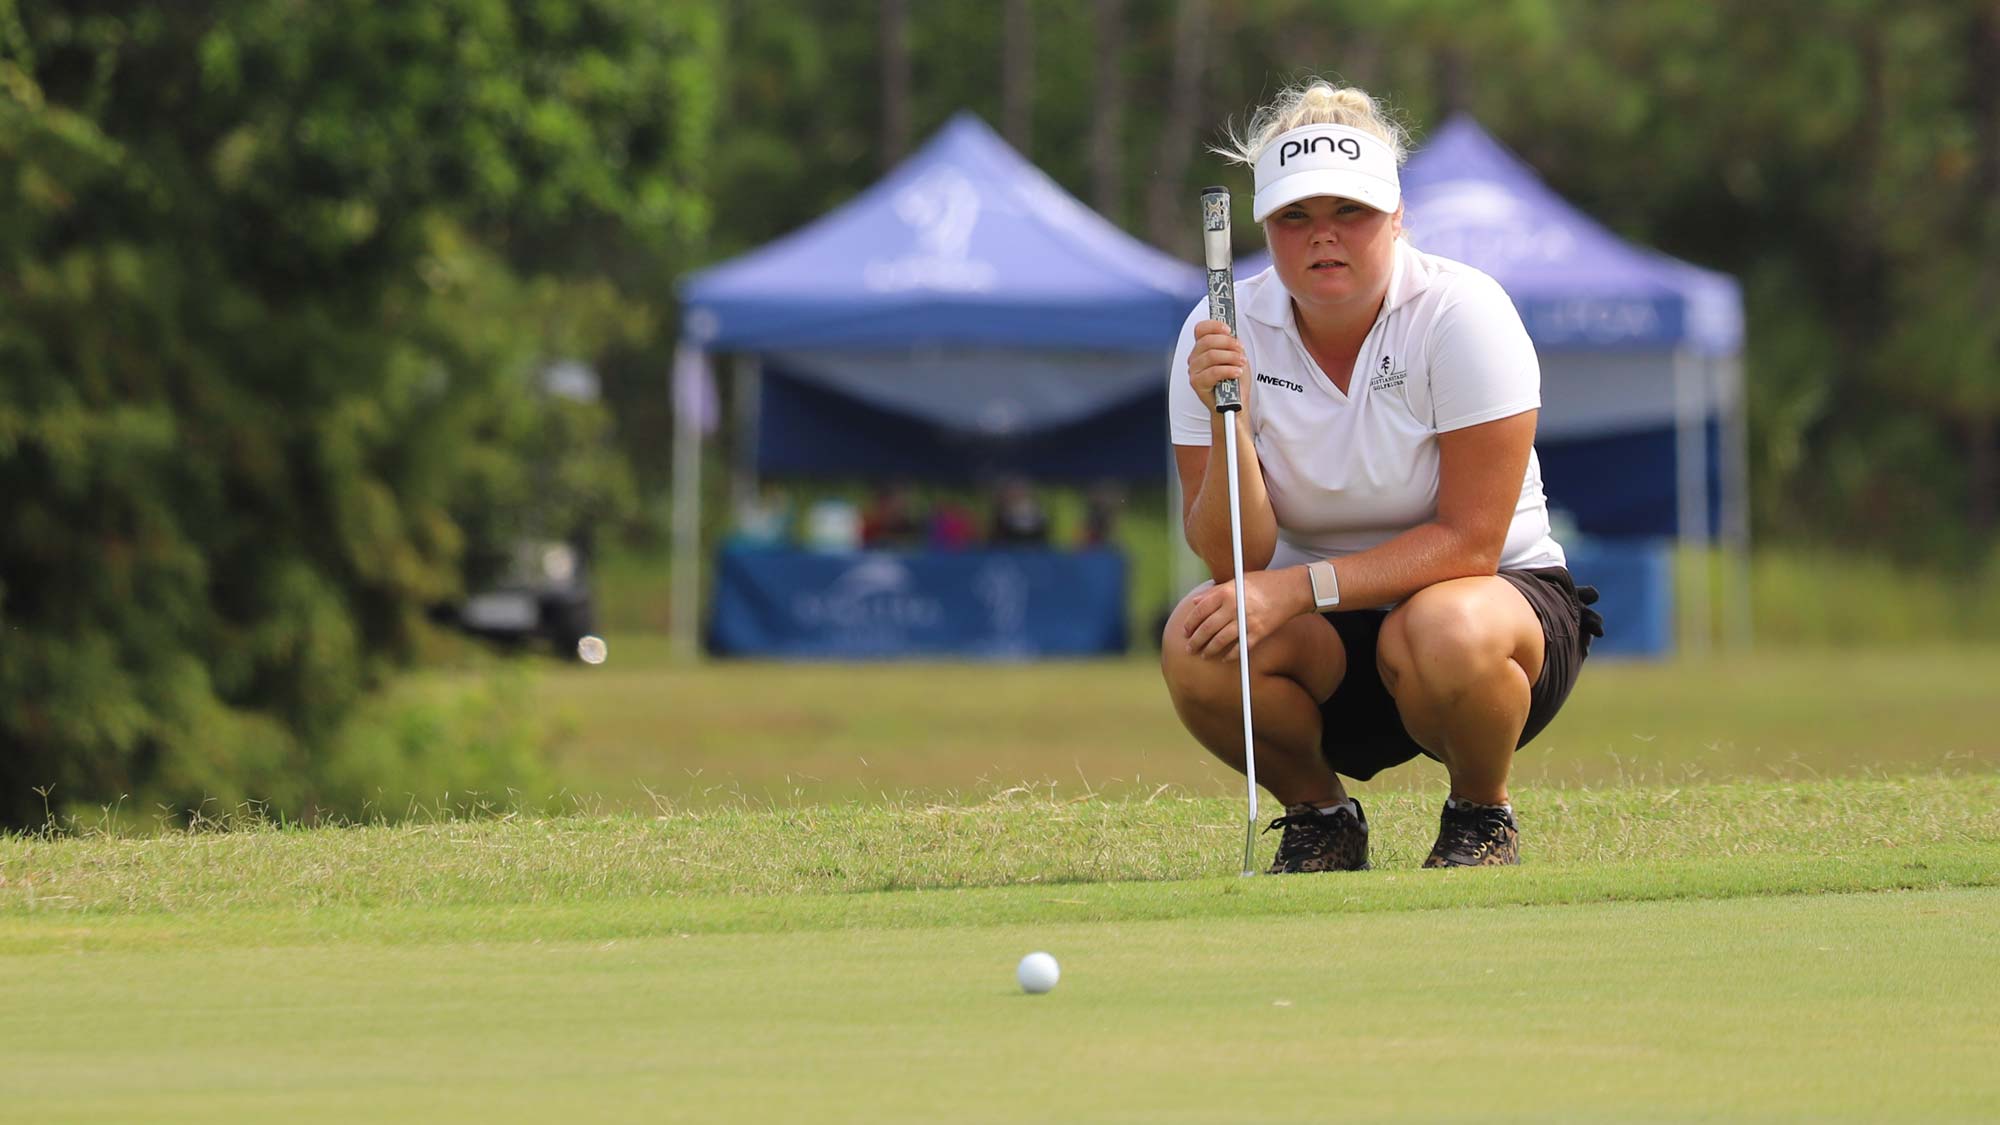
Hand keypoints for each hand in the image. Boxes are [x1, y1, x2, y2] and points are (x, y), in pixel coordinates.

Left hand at [1183, 568, 1304, 659]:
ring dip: (1209, 650)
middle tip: (1189, 648)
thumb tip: (1195, 602)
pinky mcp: (1258, 633)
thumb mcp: (1237, 580)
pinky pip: (1239, 648)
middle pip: (1207, 628)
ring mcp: (1246, 621)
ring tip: (1203, 655)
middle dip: (1195, 641)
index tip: (1185, 631)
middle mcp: (1234, 607)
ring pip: (1220, 641)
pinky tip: (1224, 659)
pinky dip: (1230, 656)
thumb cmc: (1264, 583)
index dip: (1189, 623)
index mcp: (1226, 591)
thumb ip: (1214, 592)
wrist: (1292, 589)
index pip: (1200, 610)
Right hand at [1188, 320, 1250, 416]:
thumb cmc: (1234, 382)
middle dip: (1228, 343)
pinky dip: (1228, 370)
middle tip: (1240, 349)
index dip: (1214, 325)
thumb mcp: (1236, 357)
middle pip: (1207, 340)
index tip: (1229, 330)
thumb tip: (1233, 335)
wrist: (1234, 403)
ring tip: (1241, 363)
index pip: (1201, 329)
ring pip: (1211, 355)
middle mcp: (1195, 357)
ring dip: (1231, 357)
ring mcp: (1194, 370)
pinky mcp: (1197, 383)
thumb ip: (1232, 344)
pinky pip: (1213, 372)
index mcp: (1202, 348)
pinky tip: (1236, 372)